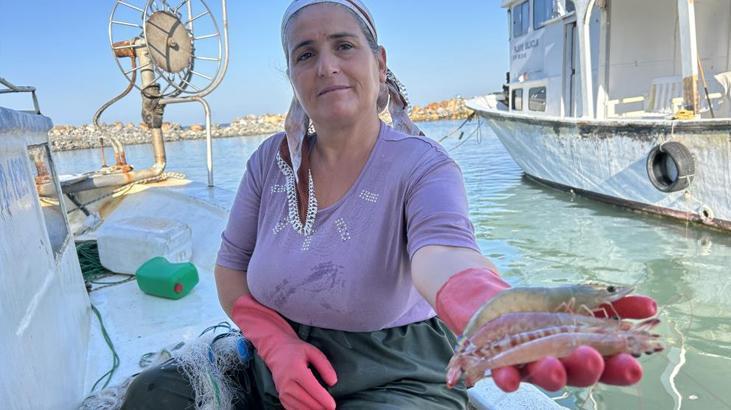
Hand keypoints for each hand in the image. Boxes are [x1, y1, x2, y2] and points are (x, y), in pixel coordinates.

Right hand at [266, 336, 337, 409]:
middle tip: (332, 409)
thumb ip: (325, 366)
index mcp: (296, 370)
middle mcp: (287, 383)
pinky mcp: (281, 397)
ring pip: (300, 408)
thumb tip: (333, 382)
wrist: (276, 352)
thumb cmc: (297, 351)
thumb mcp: (313, 352)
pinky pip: (292, 409)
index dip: (324, 399)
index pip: (312, 389)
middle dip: (321, 407)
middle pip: (307, 401)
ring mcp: (282, 391)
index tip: (333, 405)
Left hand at [491, 295, 657, 391]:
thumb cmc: (540, 308)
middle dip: (587, 367)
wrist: (492, 304)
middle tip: (592, 357)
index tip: (634, 364)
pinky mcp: (501, 365)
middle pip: (578, 373)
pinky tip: (508, 379)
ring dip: (551, 373)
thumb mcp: (577, 299)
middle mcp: (560, 364)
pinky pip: (504, 376)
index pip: (608, 364)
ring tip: (554, 365)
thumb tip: (651, 306)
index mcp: (582, 352)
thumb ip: (613, 305)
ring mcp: (530, 366)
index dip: (621, 367)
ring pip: (544, 376)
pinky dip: (507, 378)